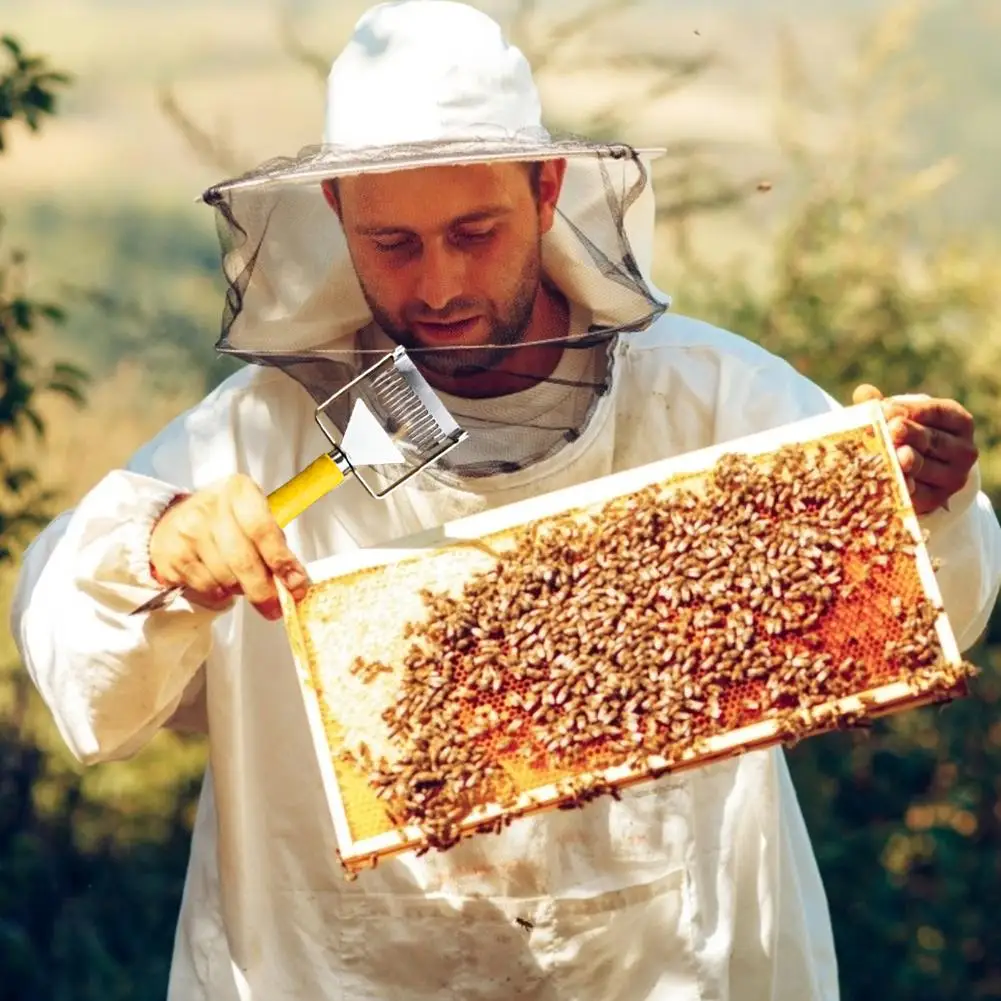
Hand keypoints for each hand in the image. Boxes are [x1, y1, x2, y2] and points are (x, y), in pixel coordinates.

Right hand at [149, 475, 309, 619]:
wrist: (172, 520)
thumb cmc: (224, 520)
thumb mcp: (252, 516)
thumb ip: (274, 544)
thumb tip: (295, 581)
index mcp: (238, 492)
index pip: (263, 530)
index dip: (281, 560)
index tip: (296, 584)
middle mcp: (211, 507)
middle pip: (243, 560)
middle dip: (263, 590)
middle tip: (275, 607)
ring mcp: (188, 531)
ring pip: (225, 578)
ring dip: (240, 589)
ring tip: (242, 583)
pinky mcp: (173, 554)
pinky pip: (207, 586)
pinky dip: (220, 592)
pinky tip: (221, 581)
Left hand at [852, 385, 977, 514]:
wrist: (916, 472)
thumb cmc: (906, 434)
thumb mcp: (900, 416)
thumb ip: (883, 405)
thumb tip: (863, 393)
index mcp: (959, 422)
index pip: (937, 413)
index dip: (912, 410)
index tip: (887, 409)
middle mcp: (963, 450)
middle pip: (933, 440)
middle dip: (910, 434)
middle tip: (892, 430)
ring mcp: (953, 477)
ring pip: (926, 466)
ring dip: (906, 462)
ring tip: (893, 456)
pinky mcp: (937, 499)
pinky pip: (919, 494)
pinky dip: (904, 487)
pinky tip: (891, 480)